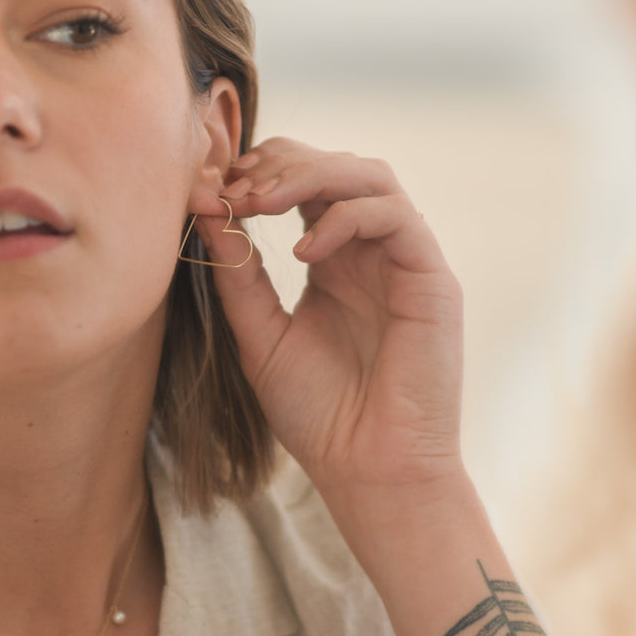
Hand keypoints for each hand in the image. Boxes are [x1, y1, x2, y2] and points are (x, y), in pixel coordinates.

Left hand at [196, 138, 466, 537]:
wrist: (369, 470)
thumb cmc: (319, 415)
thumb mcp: (260, 334)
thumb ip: (238, 272)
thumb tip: (203, 206)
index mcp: (333, 259)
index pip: (303, 183)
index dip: (260, 172)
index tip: (212, 188)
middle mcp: (370, 251)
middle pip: (335, 166)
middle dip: (280, 165)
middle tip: (235, 189)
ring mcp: (404, 261)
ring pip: (369, 176)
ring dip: (310, 175)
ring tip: (262, 203)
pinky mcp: (432, 279)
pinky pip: (395, 216)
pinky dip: (345, 218)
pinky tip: (305, 251)